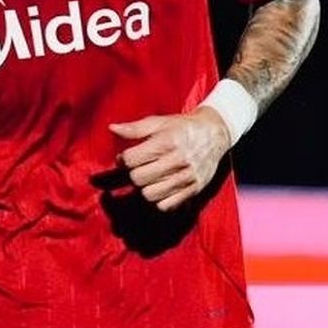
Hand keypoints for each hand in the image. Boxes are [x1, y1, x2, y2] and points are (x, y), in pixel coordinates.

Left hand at [109, 107, 231, 210]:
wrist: (214, 133)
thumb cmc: (182, 127)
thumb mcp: (159, 122)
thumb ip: (135, 128)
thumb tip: (112, 129)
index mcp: (166, 142)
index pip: (131, 160)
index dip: (123, 159)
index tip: (126, 157)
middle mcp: (177, 160)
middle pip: (138, 179)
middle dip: (132, 174)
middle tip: (137, 168)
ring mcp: (186, 177)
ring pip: (150, 195)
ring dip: (144, 188)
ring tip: (148, 178)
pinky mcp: (194, 189)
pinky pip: (166, 205)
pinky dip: (158, 200)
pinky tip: (159, 187)